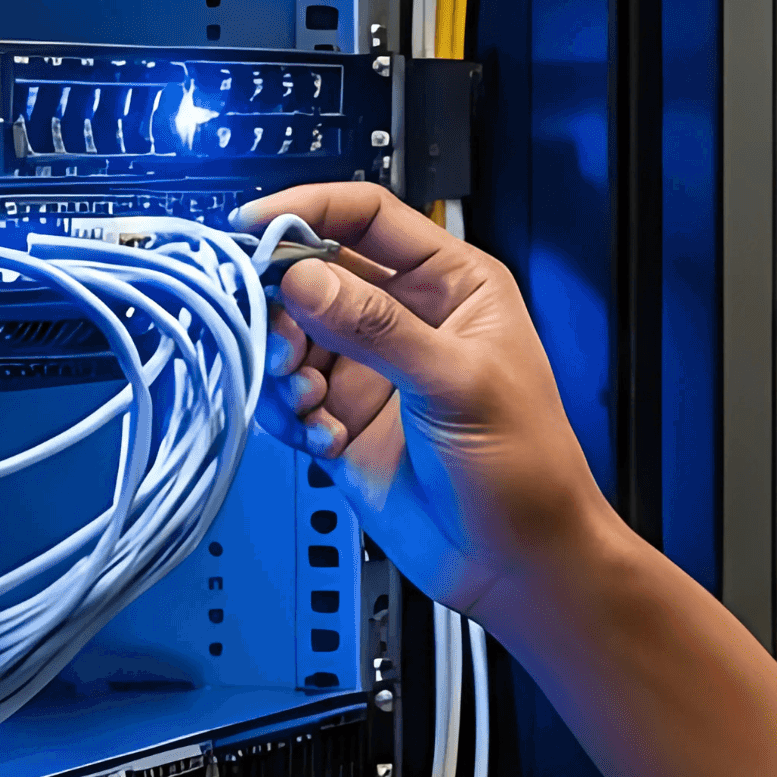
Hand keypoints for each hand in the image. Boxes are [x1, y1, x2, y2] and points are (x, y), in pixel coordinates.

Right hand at [236, 182, 596, 623]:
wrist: (516, 564)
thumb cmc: (524, 467)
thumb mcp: (456, 384)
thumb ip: (377, 329)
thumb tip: (304, 278)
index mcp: (451, 284)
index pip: (367, 216)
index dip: (307, 212)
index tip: (252, 228)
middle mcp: (404, 318)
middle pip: (313, 276)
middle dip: (283, 305)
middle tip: (280, 342)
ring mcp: (371, 370)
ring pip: (291, 337)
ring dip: (285, 367)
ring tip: (311, 401)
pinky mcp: (343, 421)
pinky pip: (288, 397)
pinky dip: (291, 415)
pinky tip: (326, 440)